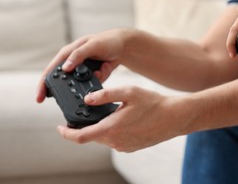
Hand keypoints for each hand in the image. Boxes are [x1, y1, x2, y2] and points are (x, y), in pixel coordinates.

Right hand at [36, 29, 128, 102]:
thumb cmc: (107, 41)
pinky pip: (93, 83)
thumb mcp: (92, 45)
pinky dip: (101, 76)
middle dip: (73, 86)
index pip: (51, 70)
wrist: (123, 46)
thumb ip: (78, 55)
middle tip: (82, 86)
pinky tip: (106, 67)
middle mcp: (72, 63)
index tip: (39, 98)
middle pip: (64, 81)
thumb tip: (65, 68)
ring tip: (100, 68)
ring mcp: (82, 71)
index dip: (43, 85)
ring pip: (81, 84)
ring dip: (92, 80)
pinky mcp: (92, 76)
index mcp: (68, 53)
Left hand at [57, 86, 185, 151]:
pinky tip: (123, 119)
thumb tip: (88, 99)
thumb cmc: (154, 104)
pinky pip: (115, 140)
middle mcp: (115, 141)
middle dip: (86, 126)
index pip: (80, 137)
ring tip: (111, 112)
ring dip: (101, 127)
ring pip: (104, 138)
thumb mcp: (129, 92)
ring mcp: (124, 146)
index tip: (60, 127)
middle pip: (92, 136)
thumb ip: (105, 95)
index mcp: (111, 128)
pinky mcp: (131, 147)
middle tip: (90, 111)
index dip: (65, 133)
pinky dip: (112, 131)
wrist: (174, 117)